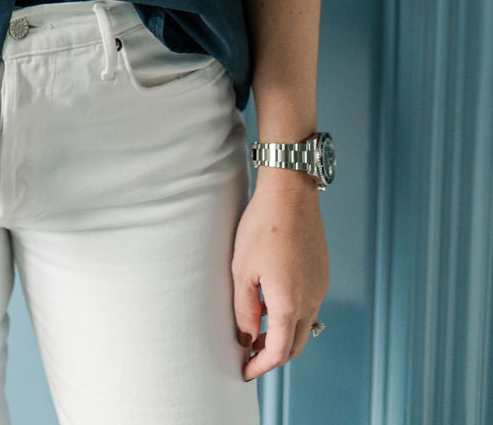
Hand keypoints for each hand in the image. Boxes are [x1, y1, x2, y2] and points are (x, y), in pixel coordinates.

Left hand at [231, 171, 328, 379]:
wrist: (290, 193)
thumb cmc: (262, 227)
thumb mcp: (242, 270)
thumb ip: (245, 310)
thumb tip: (246, 338)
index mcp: (290, 304)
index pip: (278, 352)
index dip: (260, 366)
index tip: (245, 370)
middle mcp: (311, 300)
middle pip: (295, 345)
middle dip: (273, 356)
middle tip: (250, 354)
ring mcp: (319, 287)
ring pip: (304, 325)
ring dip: (283, 335)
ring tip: (258, 329)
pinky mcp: (321, 273)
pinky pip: (309, 305)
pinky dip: (292, 315)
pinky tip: (273, 302)